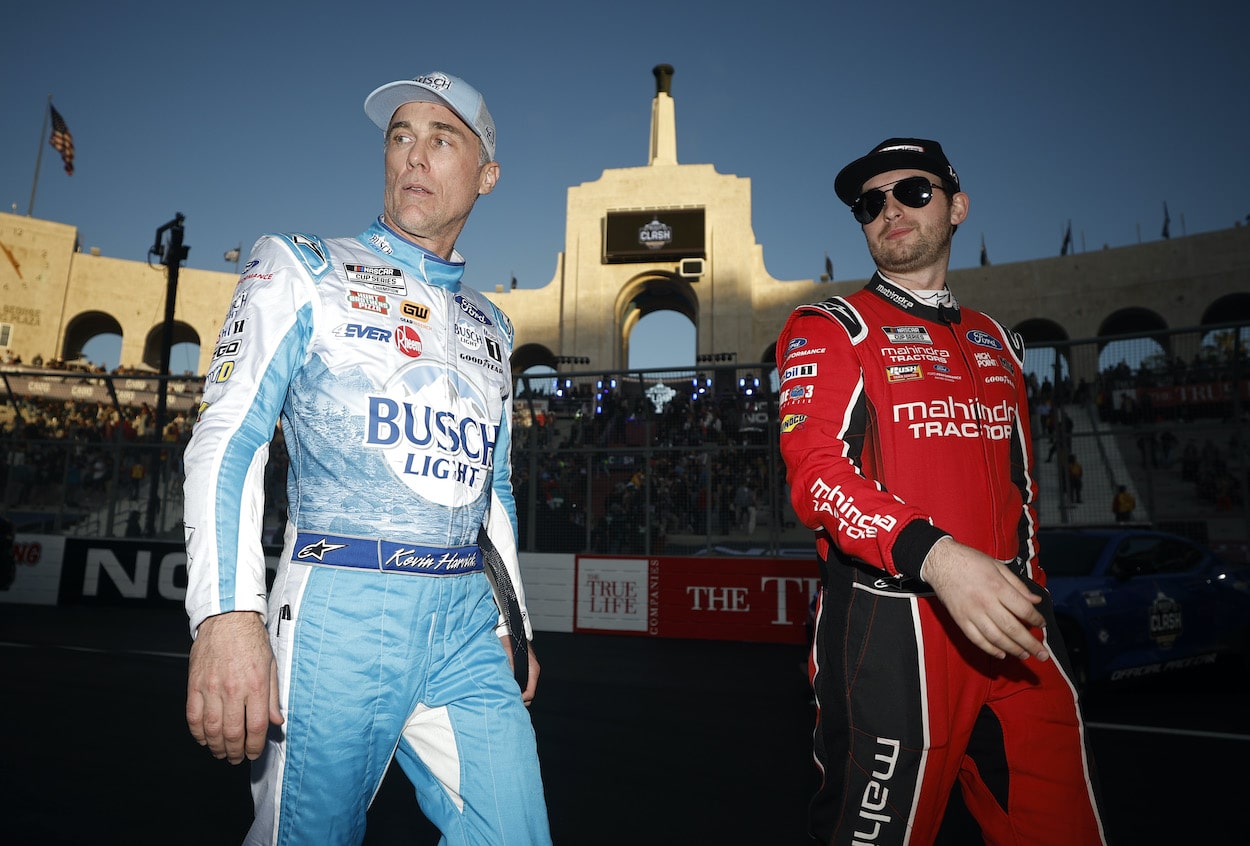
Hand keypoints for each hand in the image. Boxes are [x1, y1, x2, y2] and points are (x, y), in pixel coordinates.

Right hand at [186, 611, 282, 763]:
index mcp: (256, 685)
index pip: (256, 727)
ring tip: (221, 753)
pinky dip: (198, 733)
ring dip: (216, 747)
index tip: (254, 753)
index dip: (255, 746)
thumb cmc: (252, 640)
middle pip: (232, 733)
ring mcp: (211, 688)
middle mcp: (233, 690)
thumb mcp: (271, 666)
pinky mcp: (194, 685)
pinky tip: (204, 739)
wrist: (228, 619)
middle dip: (236, 752)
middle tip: (237, 758)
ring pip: (211, 729)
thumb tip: (276, 722)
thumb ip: (273, 697)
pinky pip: (193, 717)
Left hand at [500, 635, 540, 705]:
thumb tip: (507, 685)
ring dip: (516, 691)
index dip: (521, 699)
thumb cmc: (509, 641)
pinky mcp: (524, 668)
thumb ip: (509, 671)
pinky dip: (515, 685)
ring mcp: (529, 669)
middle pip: (528, 692)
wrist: (508, 630)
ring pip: (524, 687)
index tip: (511, 700)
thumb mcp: (507, 657)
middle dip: (518, 697)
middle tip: (506, 699)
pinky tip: (506, 685)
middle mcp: (532, 671)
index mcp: (533, 669)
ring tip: (505, 692)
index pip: (530, 692)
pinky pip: (521, 681)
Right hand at [921, 537, 1048, 661]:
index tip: (1042, 624)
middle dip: (1030, 643)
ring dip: (1013, 649)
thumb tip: (1036, 600)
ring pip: (996, 637)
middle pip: (1012, 628)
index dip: (1036, 619)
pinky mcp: (960, 619)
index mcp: (998, 587)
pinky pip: (976, 639)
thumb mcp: (998, 566)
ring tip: (1025, 655)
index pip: (1023, 609)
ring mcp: (971, 613)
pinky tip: (1001, 654)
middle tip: (1042, 654)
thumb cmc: (971, 561)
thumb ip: (1018, 585)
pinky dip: (990, 649)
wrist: (940, 561)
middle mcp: (986, 602)